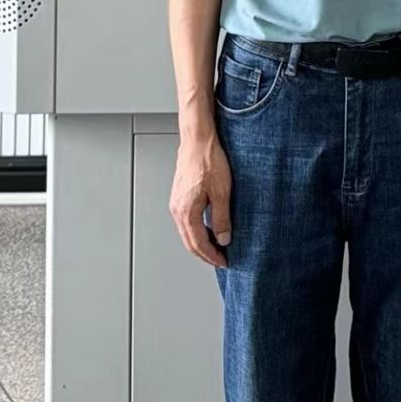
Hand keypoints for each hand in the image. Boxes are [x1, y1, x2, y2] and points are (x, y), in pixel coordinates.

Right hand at [169, 133, 233, 268]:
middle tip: (220, 260)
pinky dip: (197, 230)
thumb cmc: (209, 160)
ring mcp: (176, 202)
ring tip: (216, 247)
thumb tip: (223, 239)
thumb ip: (221, 218)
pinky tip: (208, 228)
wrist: (198, 139)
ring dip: (200, 242)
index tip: (223, 262)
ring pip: (187, 232)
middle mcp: (177, 209)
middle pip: (189, 241)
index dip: (211, 256)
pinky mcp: (180, 195)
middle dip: (205, 254)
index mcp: (186, 211)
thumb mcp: (221, 192)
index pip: (198, 244)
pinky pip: (186, 221)